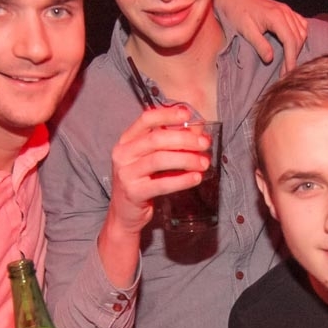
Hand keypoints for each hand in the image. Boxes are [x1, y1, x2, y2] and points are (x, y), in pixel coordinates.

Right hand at [106, 105, 211, 236]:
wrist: (126, 213)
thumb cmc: (143, 181)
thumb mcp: (149, 158)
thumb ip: (167, 144)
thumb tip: (197, 132)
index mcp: (126, 140)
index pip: (146, 119)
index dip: (167, 114)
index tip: (188, 114)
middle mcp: (122, 154)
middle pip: (156, 139)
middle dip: (184, 139)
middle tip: (204, 144)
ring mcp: (126, 174)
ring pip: (160, 160)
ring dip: (186, 159)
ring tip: (204, 163)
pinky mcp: (133, 193)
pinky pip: (162, 184)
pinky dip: (182, 180)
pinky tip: (196, 178)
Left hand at [215, 0, 308, 73]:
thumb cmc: (236, 14)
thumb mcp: (246, 30)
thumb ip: (259, 44)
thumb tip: (270, 59)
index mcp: (276, 16)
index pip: (290, 41)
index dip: (291, 58)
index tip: (288, 73)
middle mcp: (284, 11)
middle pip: (298, 38)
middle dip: (293, 56)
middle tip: (286, 73)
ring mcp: (286, 9)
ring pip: (301, 31)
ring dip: (297, 47)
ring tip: (289, 62)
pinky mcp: (285, 10)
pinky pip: (300, 23)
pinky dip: (300, 36)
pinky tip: (294, 45)